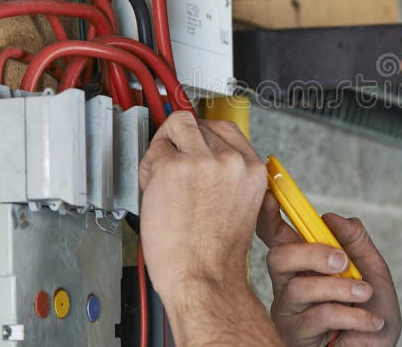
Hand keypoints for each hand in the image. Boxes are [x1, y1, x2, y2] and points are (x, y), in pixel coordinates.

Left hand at [138, 112, 267, 301]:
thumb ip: (228, 175)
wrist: (202, 277)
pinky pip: (155, 150)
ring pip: (179, 126)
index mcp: (252, 170)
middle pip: (202, 124)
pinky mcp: (174, 167)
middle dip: (185, 140)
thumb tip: (204, 154)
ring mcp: (203, 161)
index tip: (194, 142)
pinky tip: (155, 189)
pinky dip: (149, 167)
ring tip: (164, 174)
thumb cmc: (215, 253)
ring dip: (167, 145)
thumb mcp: (239, 204)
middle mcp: (231, 161)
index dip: (206, 137)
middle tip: (175, 164)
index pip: (227, 129)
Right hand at [257, 192, 401, 345]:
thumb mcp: (373, 270)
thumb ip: (356, 241)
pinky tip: (371, 322)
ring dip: (340, 288)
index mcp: (304, 262)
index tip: (271, 197)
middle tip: (343, 262)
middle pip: (279, 257)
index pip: (277, 236)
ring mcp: (289, 310)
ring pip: (300, 287)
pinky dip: (353, 315)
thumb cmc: (371, 311)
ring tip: (365, 294)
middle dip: (311, 253)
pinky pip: (320, 316)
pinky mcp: (295, 334)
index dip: (268, 216)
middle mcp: (289, 283)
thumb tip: (331, 217)